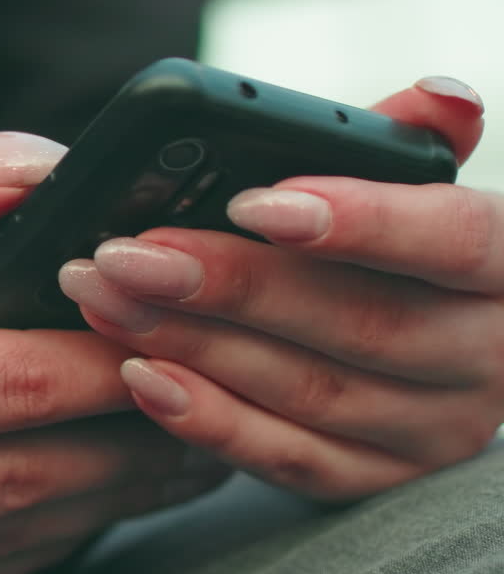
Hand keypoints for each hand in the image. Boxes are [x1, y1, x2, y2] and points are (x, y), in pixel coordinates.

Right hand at [0, 134, 222, 573]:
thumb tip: (31, 163)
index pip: (10, 384)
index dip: (110, 354)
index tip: (183, 319)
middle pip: (31, 472)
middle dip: (138, 437)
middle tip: (222, 390)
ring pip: (8, 537)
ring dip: (110, 500)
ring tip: (189, 453)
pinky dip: (42, 540)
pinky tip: (89, 505)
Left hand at [59, 77, 501, 498]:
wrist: (425, 343)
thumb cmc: (399, 245)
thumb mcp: (410, 185)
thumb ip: (407, 141)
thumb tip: (442, 96)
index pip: (453, 240)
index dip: (361, 221)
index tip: (253, 200)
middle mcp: (488, 358)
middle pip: (363, 324)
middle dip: (234, 286)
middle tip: (129, 254)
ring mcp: (437, 430)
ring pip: (313, 393)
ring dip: (197, 346)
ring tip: (108, 300)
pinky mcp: (379, 477)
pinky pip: (292, 461)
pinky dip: (210, 421)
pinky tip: (142, 376)